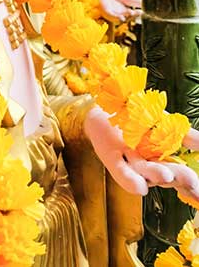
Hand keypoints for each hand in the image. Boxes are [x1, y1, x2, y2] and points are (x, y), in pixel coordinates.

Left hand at [84, 105, 198, 202]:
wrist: (104, 107)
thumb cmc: (136, 119)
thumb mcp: (165, 125)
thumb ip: (186, 136)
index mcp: (162, 162)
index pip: (181, 176)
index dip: (191, 184)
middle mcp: (147, 168)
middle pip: (165, 176)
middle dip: (179, 178)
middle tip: (193, 181)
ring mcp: (129, 164)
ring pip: (144, 172)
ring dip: (156, 174)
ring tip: (167, 175)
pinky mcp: (111, 158)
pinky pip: (120, 171)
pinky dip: (129, 179)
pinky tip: (140, 187)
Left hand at [99, 0, 141, 22]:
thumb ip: (135, 2)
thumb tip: (146, 3)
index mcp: (127, 12)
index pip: (135, 14)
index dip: (140, 13)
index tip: (144, 11)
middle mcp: (122, 15)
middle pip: (130, 17)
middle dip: (134, 14)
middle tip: (139, 11)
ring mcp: (115, 15)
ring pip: (123, 19)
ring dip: (127, 16)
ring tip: (131, 11)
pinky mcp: (108, 14)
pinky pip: (113, 17)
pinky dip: (117, 17)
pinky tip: (122, 17)